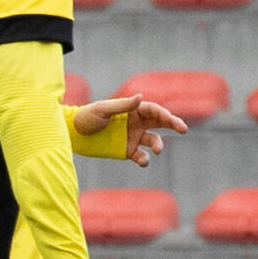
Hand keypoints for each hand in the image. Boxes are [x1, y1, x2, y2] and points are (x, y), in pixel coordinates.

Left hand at [73, 91, 187, 168]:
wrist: (74, 134)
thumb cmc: (86, 117)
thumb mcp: (102, 110)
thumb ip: (122, 106)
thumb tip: (140, 97)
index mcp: (132, 109)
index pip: (152, 110)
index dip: (162, 113)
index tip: (169, 118)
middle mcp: (136, 122)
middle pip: (160, 122)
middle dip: (173, 124)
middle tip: (183, 129)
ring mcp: (133, 137)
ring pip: (153, 140)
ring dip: (158, 145)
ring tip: (157, 150)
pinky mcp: (127, 151)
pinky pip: (141, 155)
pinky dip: (145, 159)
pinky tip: (144, 161)